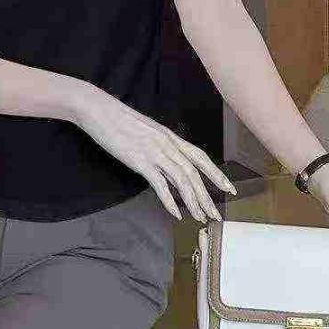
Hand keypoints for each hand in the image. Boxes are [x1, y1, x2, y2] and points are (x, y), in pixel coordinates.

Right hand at [74, 83, 237, 222]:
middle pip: (194, 173)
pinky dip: (169, 201)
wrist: (99, 110)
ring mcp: (154, 152)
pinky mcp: (140, 160)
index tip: (229, 188)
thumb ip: (158, 145)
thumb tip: (165, 161)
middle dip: (207, 195)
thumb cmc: (118, 119)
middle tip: (216, 215)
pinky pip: (160, 184)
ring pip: (182, 180)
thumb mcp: (145, 130)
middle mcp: (167, 144)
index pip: (200, 157)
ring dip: (193, 201)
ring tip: (199, 218)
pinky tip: (175, 214)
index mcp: (169, 136)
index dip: (216, 174)